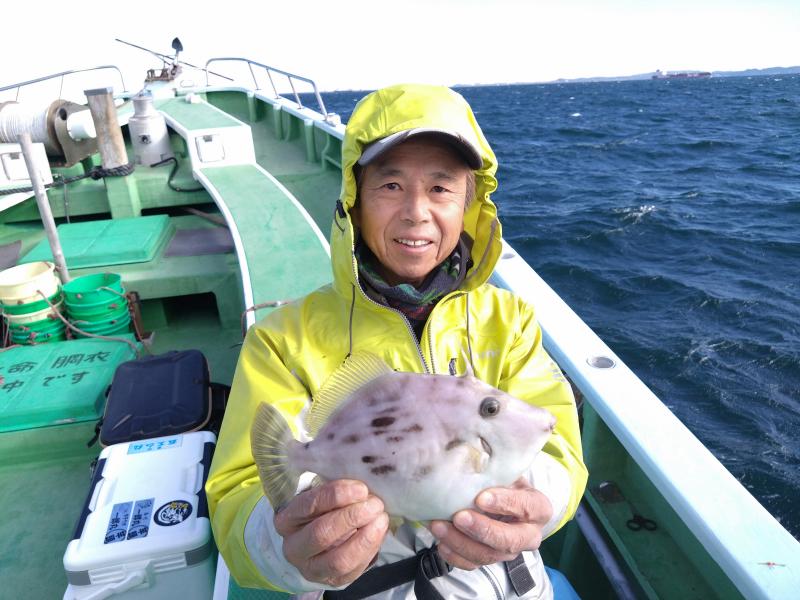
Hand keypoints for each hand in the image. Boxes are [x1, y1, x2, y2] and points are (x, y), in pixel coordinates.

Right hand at [274, 479, 388, 586]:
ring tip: (382, 519)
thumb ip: (334, 490)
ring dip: (365, 538)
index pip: (308, 505)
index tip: (361, 488)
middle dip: (352, 517)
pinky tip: (379, 533)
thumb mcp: (320, 496)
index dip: (336, 496)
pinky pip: (353, 570)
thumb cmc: (321, 510)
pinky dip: (370, 550)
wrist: (315, 542)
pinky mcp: (331, 581)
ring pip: (338, 560)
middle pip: (322, 534)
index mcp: (286, 519)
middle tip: (375, 504)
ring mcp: (311, 568)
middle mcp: (293, 547)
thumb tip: (361, 482)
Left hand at [430, 478, 552, 569]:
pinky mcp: (490, 559)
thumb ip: (495, 470)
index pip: (526, 507)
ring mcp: (509, 551)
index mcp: (538, 508)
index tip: (481, 497)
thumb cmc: (504, 482)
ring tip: (439, 526)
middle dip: (482, 530)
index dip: (505, 503)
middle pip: (509, 540)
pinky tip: (441, 543)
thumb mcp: (506, 473)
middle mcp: (528, 534)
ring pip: (488, 555)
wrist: (502, 498)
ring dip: (460, 542)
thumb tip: (469, 459)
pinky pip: (473, 565)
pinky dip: (455, 556)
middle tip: (459, 517)